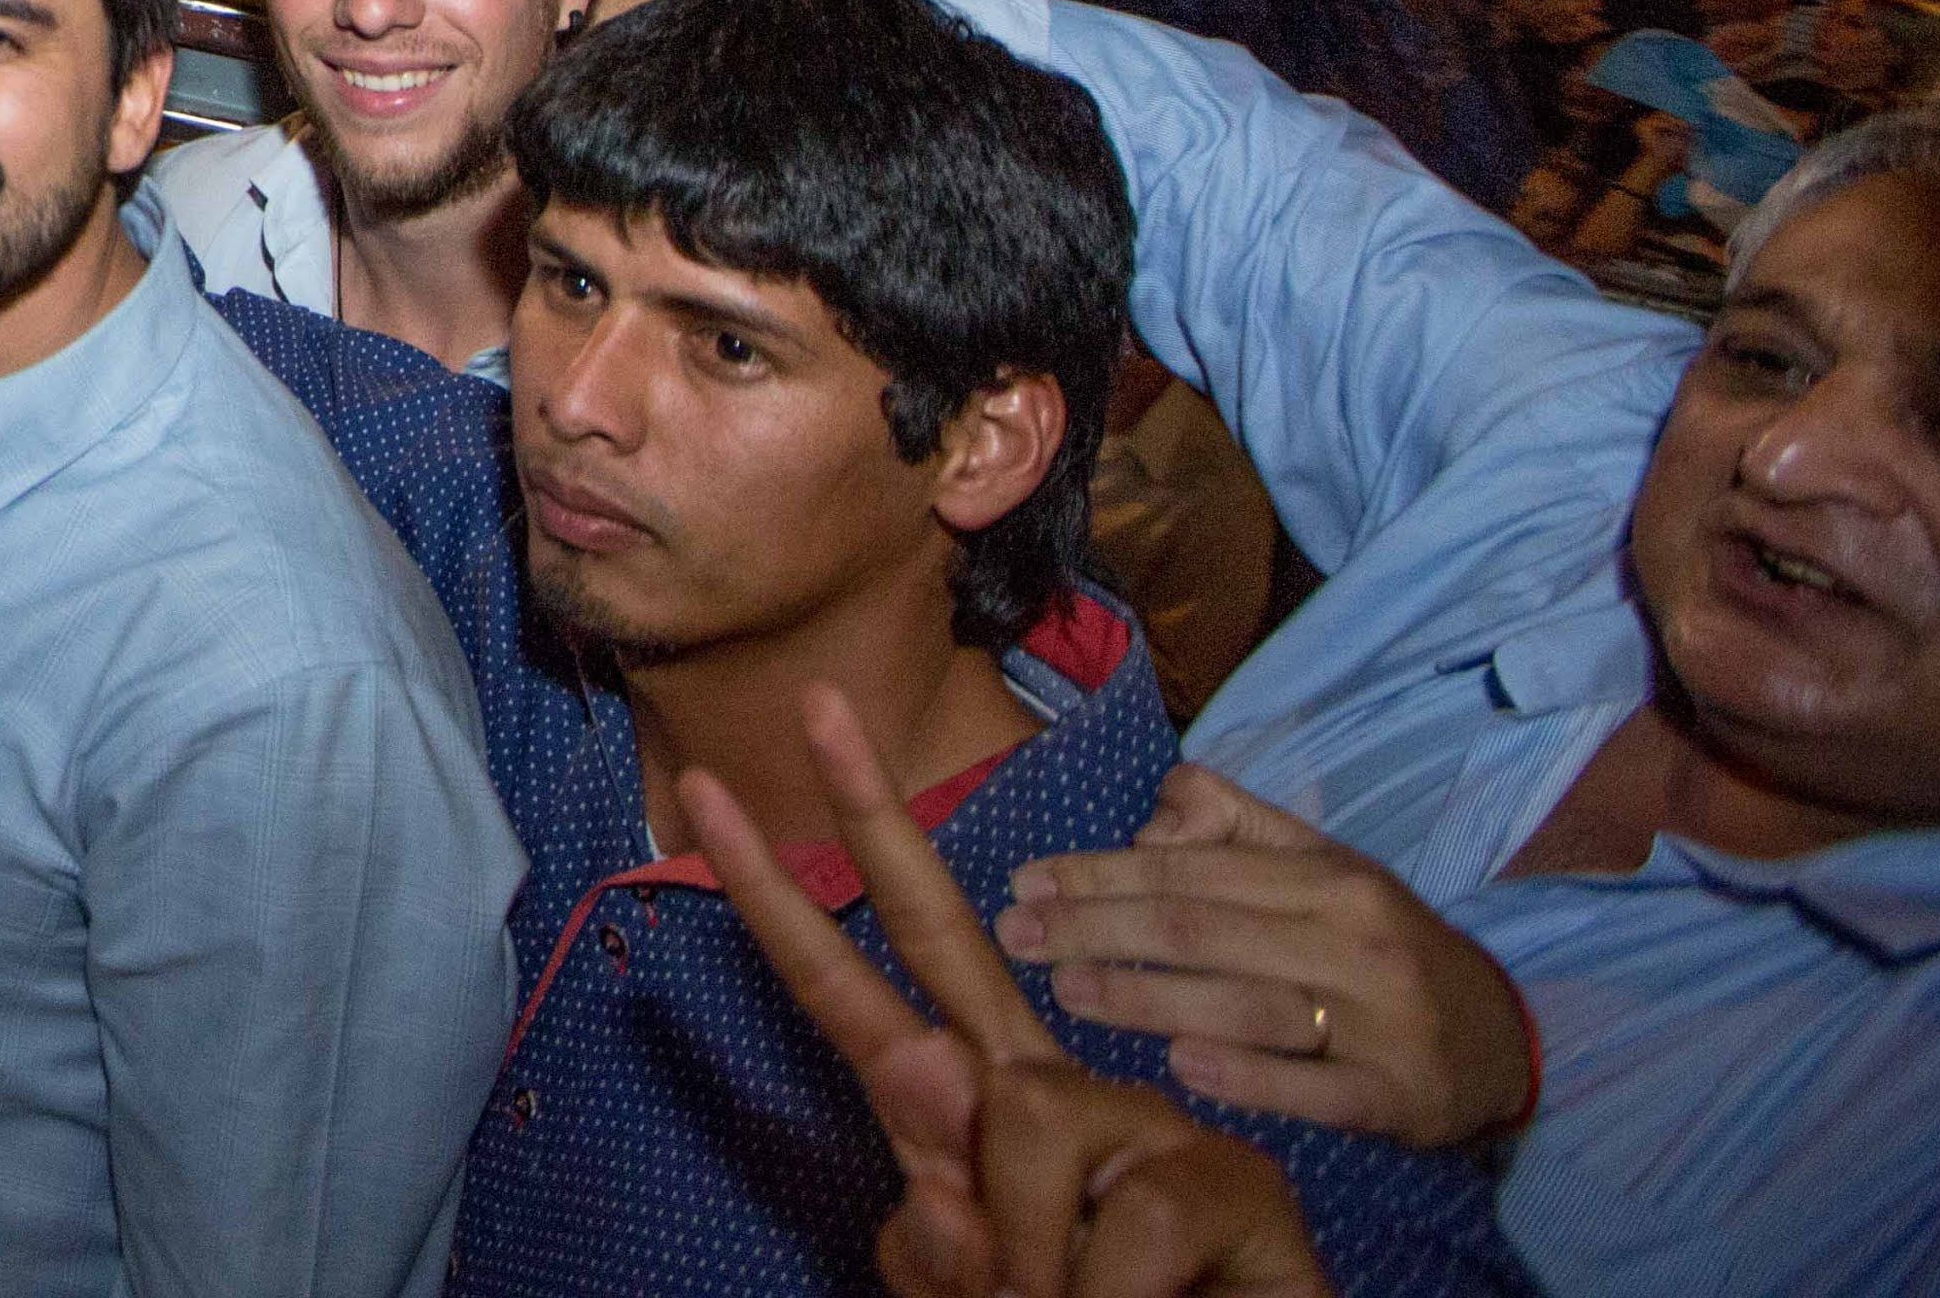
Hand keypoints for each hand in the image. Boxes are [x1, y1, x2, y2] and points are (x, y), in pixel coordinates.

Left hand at [689, 689, 1334, 1297]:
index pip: (858, 991)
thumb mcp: (979, 1293)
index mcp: (972, 1115)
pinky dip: (1102, 1292)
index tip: (706, 801)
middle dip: (874, 819)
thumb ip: (934, 1237)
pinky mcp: (1233, 1176)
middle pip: (946, 933)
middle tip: (816, 700)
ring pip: (1022, 1124)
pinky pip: (1119, 1224)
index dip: (779, 901)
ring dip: (1027, 1259)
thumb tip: (922, 1094)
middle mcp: (1049, 1088)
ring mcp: (1144, 1120)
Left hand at [999, 767, 1538, 1147]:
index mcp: (1325, 877)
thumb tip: (1157, 809)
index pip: (1192, 869)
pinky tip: (1182, 1066)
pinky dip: (1248, 1076)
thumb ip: (1237, 826)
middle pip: (1203, 928)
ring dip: (1149, 996)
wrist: (1500, 1036)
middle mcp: (1352, 938)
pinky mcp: (1398, 1093)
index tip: (1026, 883)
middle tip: (1018, 937)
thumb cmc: (1379, 944)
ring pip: (1248, 1002)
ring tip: (1068, 990)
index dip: (1101, 873)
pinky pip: (1314, 1087)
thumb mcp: (1322, 868)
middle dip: (1099, 928)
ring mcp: (1379, 1019)